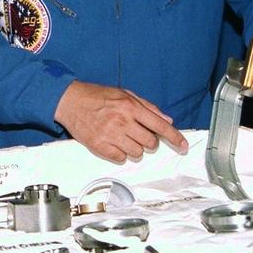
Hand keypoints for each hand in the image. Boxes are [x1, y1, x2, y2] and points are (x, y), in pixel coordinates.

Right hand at [54, 80, 187, 162]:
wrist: (69, 101)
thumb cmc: (97, 96)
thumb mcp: (124, 94)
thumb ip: (147, 107)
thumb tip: (166, 119)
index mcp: (130, 106)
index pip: (160, 125)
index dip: (175, 137)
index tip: (183, 145)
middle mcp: (122, 121)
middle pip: (150, 143)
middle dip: (149, 142)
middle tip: (138, 134)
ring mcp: (110, 135)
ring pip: (137, 153)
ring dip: (135, 148)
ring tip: (124, 137)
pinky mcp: (100, 146)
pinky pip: (121, 158)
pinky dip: (121, 154)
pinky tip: (114, 143)